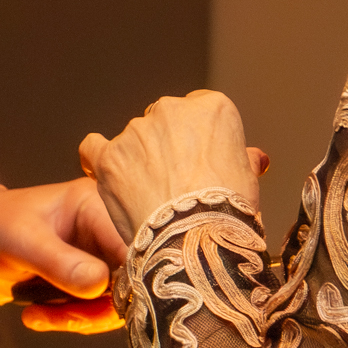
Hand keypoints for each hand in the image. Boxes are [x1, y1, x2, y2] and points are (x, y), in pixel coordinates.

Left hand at [0, 175, 125, 321]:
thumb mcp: (21, 242)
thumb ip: (59, 262)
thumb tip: (100, 284)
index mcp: (96, 204)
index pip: (134, 242)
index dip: (131, 276)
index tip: (111, 305)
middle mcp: (105, 228)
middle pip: (130, 276)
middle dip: (99, 306)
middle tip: (64, 318)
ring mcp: (98, 256)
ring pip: (114, 300)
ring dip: (79, 317)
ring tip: (36, 316)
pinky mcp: (88, 279)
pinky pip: (94, 309)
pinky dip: (68, 319)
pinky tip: (34, 316)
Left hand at [79, 91, 267, 241]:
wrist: (197, 238)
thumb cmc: (227, 211)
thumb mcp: (248, 179)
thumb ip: (243, 159)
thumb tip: (253, 158)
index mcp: (212, 109)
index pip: (199, 112)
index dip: (197, 140)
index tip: (197, 161)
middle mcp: (172, 110)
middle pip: (164, 122)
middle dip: (167, 148)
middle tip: (174, 183)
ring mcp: (137, 132)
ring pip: (133, 139)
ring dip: (138, 160)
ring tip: (149, 197)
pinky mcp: (110, 156)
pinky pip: (94, 147)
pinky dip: (98, 160)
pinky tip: (106, 175)